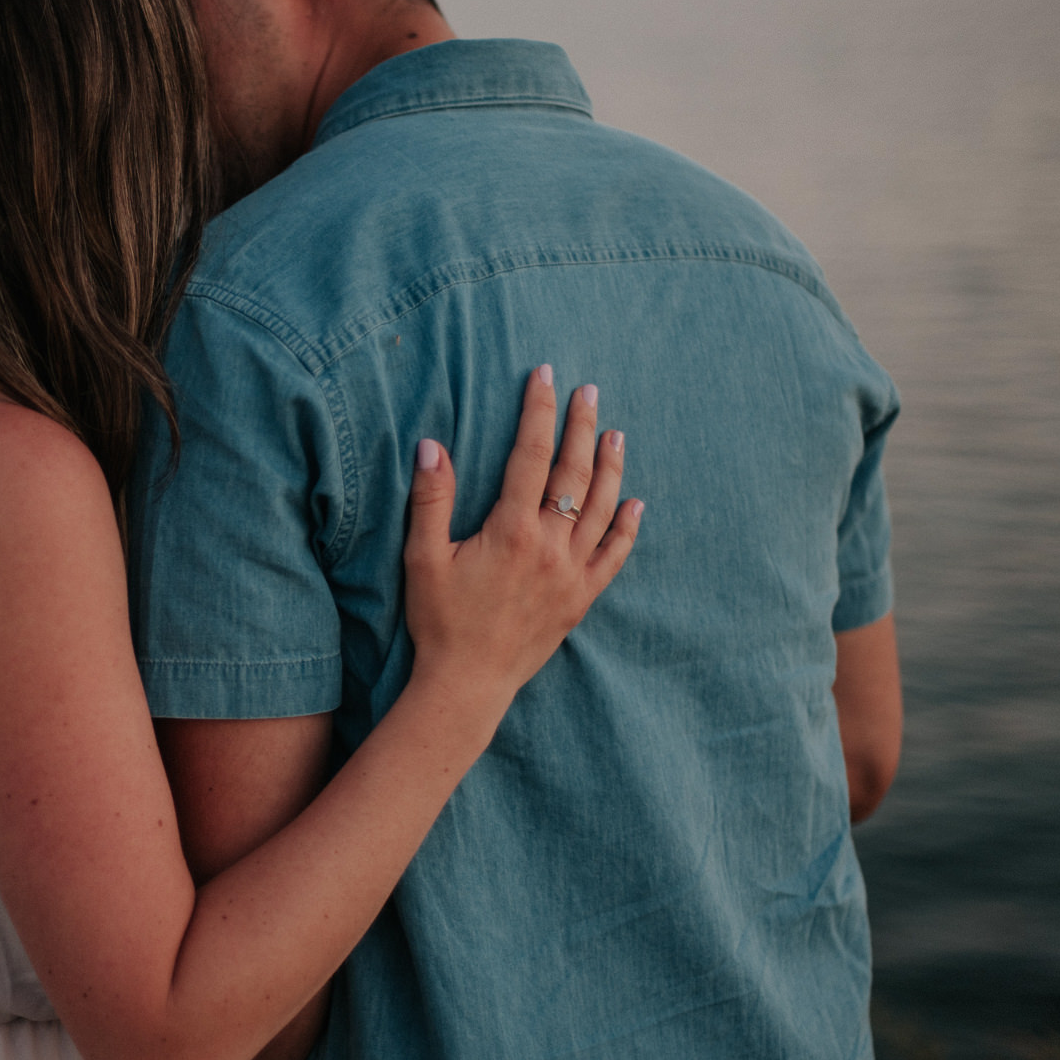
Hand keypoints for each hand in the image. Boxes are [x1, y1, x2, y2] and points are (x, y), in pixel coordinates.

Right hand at [403, 368, 641, 709]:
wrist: (467, 683)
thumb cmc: (440, 620)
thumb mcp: (423, 557)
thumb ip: (431, 499)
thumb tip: (431, 445)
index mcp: (511, 530)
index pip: (531, 455)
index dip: (538, 411)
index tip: (545, 376)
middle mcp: (550, 546)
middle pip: (574, 474)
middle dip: (582, 427)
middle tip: (589, 391)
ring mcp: (571, 573)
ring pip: (602, 509)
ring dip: (611, 468)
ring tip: (616, 435)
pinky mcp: (581, 599)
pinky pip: (614, 557)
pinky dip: (628, 529)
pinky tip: (636, 505)